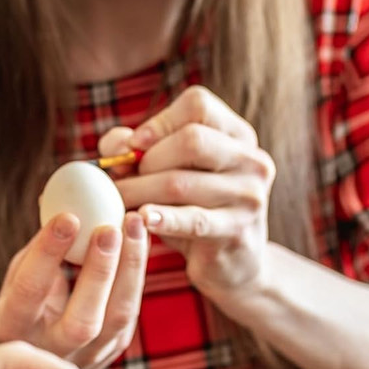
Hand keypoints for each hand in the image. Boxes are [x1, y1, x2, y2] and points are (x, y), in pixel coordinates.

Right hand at [0, 211, 148, 368]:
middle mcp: (51, 349)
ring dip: (130, 267)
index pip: (30, 290)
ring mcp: (87, 357)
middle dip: (99, 272)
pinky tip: (140, 239)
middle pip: (82, 321)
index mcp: (14, 326)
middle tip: (109, 228)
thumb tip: (62, 199)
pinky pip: (131, 310)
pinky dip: (136, 272)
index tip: (68, 216)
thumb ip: (40, 247)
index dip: (48, 253)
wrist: (40, 353)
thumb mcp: (20, 275)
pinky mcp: (113, 349)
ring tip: (134, 223)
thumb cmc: (28, 299)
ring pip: (117, 318)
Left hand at [101, 85, 274, 305]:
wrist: (233, 263)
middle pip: (191, 140)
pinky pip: (193, 220)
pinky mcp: (238, 231)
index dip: (159, 121)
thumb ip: (139, 150)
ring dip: (139, 190)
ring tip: (118, 200)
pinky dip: (163, 217)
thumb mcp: (172, 173)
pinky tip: (143, 218)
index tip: (134, 144)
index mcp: (238, 134)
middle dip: (146, 159)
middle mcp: (251, 160)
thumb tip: (116, 146)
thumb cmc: (194, 208)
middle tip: (121, 179)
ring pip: (181, 182)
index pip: (198, 105)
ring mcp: (249, 196)